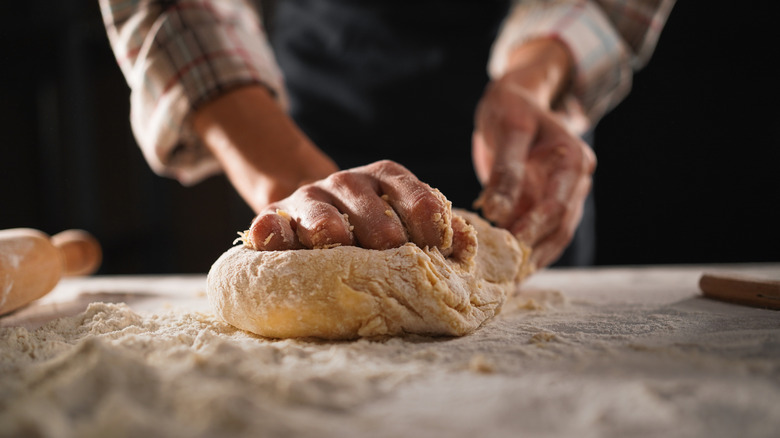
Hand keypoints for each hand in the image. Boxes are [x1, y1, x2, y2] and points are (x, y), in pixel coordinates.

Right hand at [243, 160, 457, 252]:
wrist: (312, 215)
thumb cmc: (369, 226)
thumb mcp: (404, 217)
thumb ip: (436, 227)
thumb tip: (464, 243)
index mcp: (386, 178)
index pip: (413, 194)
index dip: (427, 221)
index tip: (438, 248)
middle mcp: (348, 182)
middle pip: (370, 211)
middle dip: (383, 238)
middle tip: (392, 265)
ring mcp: (309, 198)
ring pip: (322, 217)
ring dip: (332, 235)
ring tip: (340, 253)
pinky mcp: (274, 216)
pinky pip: (270, 223)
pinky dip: (272, 232)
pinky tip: (275, 238)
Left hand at [473, 39, 595, 268]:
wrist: (519, 100)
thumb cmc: (512, 109)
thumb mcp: (508, 129)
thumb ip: (505, 170)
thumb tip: (496, 211)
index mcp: (573, 160)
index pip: (557, 203)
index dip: (536, 226)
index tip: (512, 245)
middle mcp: (576, 181)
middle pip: (560, 226)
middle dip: (535, 252)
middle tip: (507, 277)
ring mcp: (565, 195)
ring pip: (554, 236)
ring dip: (533, 259)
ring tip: (507, 283)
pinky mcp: (549, 204)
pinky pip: (542, 233)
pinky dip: (527, 251)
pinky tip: (509, 271)